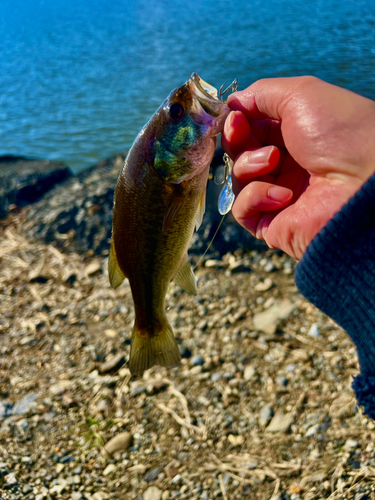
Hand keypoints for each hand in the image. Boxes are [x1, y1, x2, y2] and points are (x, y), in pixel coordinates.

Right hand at [222, 76, 374, 259]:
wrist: (363, 181)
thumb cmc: (339, 131)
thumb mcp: (299, 94)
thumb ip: (260, 94)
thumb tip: (232, 103)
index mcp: (296, 136)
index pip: (252, 130)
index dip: (238, 122)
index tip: (234, 116)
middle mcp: (287, 165)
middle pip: (240, 154)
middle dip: (237, 140)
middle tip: (241, 131)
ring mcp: (278, 195)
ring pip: (238, 179)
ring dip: (248, 165)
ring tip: (273, 160)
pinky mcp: (272, 223)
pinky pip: (242, 210)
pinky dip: (255, 196)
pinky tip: (282, 195)